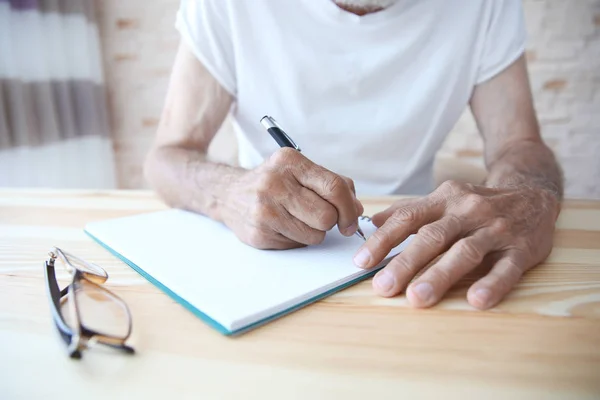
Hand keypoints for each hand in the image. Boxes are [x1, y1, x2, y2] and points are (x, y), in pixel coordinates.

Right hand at [220, 148, 363, 248]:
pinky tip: (283, 226)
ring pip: (315, 235)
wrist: (230, 194)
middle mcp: (274, 183)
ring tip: (298, 220)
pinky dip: (297, 239)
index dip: (349, 208)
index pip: (334, 187)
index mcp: (289, 162)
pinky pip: (297, 245)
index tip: (350, 218)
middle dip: (331, 221)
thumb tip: (357, 208)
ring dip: (314, 232)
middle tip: (321, 217)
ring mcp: (264, 209)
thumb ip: (333, 184)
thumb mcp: (300, 171)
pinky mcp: (259, 232)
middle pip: (327, 216)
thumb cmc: (273, 183)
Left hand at [353, 180, 559, 308]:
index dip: (383, 240)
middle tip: (384, 287)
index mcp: (445, 199)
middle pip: (432, 236)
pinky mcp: (523, 248)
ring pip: (465, 252)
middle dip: (405, 262)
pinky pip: (507, 268)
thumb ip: (410, 210)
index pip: (408, 218)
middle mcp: (468, 211)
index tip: (362, 261)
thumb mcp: (444, 199)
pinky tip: (476, 300)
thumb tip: (372, 222)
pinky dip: (492, 283)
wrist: (533, 195)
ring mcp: (496, 229)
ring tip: (417, 298)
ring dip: (440, 275)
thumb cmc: (477, 204)